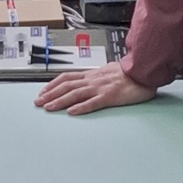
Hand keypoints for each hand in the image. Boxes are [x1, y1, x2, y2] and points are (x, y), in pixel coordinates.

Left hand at [34, 61, 155, 115]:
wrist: (144, 71)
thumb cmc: (130, 73)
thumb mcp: (109, 71)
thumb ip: (97, 76)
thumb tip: (87, 79)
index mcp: (92, 74)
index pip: (67, 77)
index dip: (52, 84)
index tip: (42, 91)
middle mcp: (93, 80)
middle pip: (67, 86)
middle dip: (50, 94)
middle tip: (38, 102)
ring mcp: (101, 88)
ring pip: (76, 94)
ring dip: (60, 101)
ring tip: (48, 108)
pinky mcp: (110, 96)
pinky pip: (93, 102)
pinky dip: (81, 107)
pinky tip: (72, 112)